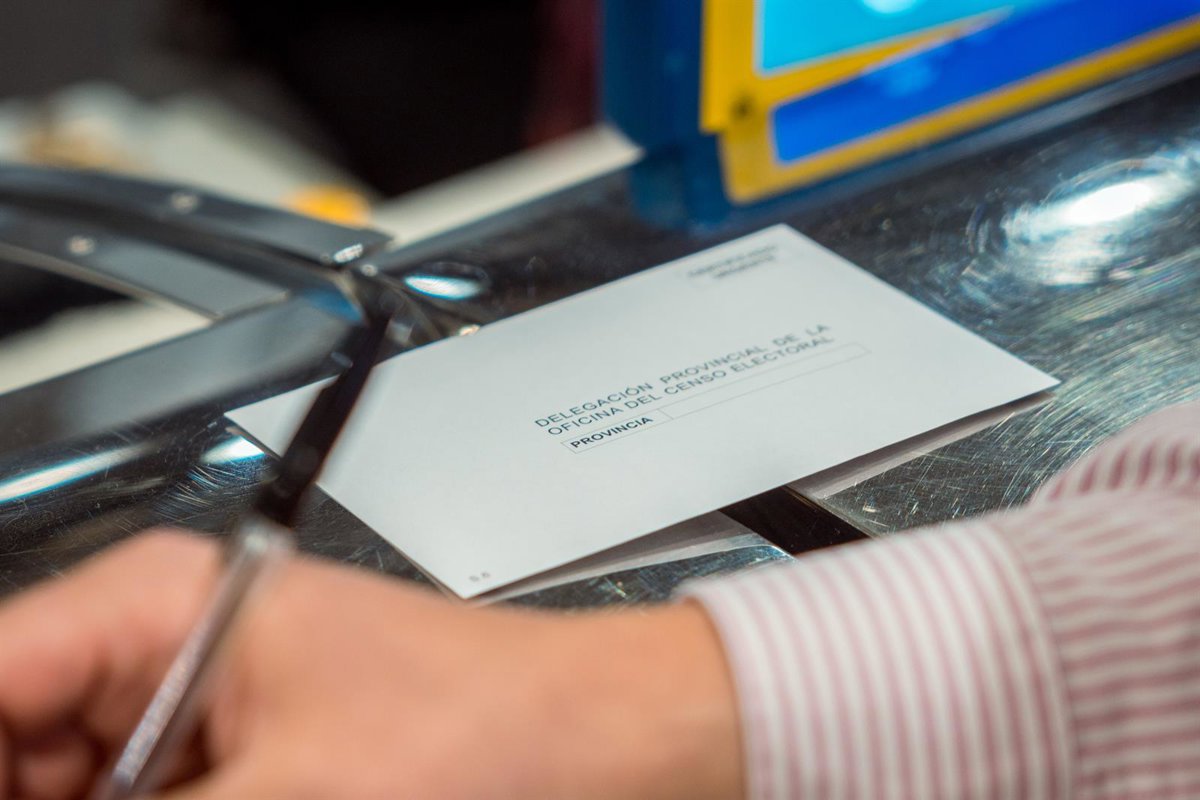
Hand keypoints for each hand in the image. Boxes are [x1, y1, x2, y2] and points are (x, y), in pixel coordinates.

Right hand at [0, 532, 741, 798]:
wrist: (597, 745)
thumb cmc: (489, 722)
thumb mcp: (281, 797)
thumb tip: (45, 792)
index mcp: (159, 601)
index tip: (18, 787)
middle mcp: (167, 644)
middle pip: (20, 740)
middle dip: (37, 792)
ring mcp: (201, 711)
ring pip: (77, 780)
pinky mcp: (239, 760)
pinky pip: (146, 795)